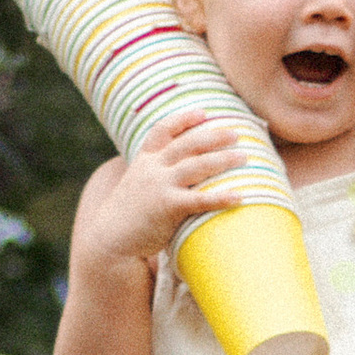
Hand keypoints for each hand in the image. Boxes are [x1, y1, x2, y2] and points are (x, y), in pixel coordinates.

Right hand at [85, 111, 258, 269]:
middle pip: (187, 144)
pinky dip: (222, 197)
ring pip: (197, 165)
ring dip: (223, 159)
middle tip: (236, 133)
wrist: (109, 242)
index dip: (183, 120)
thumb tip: (176, 174)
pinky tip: (240, 196)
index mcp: (144, 161)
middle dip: (213, 136)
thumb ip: (154, 176)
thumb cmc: (128, 218)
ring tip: (244, 157)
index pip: (163, 130)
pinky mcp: (168, 207)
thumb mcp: (136, 188)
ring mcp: (160, 186)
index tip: (204, 113)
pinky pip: (200, 199)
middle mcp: (152, 168)